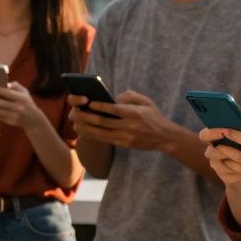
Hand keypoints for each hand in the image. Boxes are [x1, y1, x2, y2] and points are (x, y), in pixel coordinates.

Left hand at [0, 81, 43, 130]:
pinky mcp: (11, 122)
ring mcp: (14, 116)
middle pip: (1, 103)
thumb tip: (5, 83)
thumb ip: (15, 86)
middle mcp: (18, 107)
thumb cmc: (26, 102)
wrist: (33, 119)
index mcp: (22, 98)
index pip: (8, 93)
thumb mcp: (24, 92)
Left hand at [68, 90, 183, 151]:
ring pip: (101, 133)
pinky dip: (93, 136)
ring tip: (75, 124)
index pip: (114, 109)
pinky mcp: (123, 144)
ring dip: (86, 129)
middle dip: (87, 118)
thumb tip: (115, 97)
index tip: (89, 103)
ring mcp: (125, 137)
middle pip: (103, 122)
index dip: (101, 106)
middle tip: (76, 113)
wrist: (165, 137)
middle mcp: (129, 126)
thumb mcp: (146, 101)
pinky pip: (105, 140)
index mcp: (134, 113)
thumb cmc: (153, 116)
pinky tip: (84, 132)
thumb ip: (130, 95)